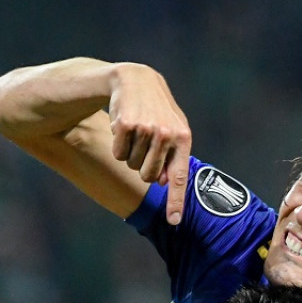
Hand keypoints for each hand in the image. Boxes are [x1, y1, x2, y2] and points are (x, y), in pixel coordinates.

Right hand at [108, 63, 191, 224]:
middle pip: (148, 177)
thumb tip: (164, 182)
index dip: (175, 202)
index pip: (179, 177)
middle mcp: (166, 134)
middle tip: (144, 145)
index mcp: (183, 138)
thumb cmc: (158, 110)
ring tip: (137, 130)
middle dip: (143, 167)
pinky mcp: (126, 125)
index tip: (173, 222)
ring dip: (130, 153)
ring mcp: (146, 129)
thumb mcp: (173, 129)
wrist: (136, 80)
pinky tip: (125, 126)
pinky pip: (118, 153)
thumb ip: (174, 156)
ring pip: (131, 165)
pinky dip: (118, 145)